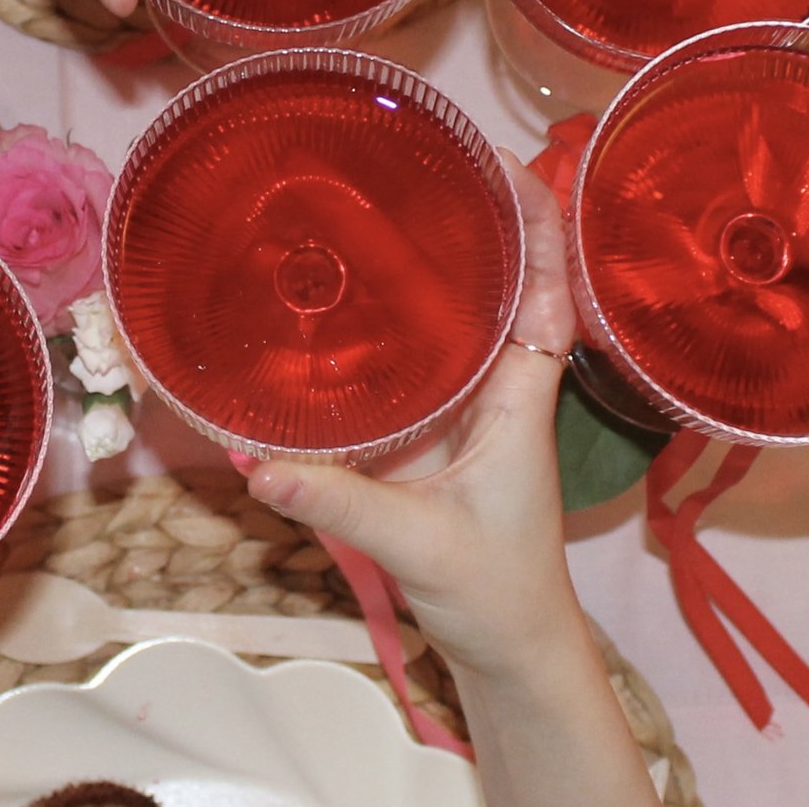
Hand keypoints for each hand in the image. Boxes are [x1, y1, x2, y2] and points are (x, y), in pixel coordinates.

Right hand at [245, 154, 580, 678]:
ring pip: (455, 321)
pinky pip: (411, 364)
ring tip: (385, 200)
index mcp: (521, 401)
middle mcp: (497, 392)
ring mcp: (462, 412)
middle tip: (428, 157)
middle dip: (477, 223)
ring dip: (431, 266)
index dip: (540, 227)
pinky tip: (343, 296)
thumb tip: (261, 465)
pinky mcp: (427, 437)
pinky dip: (385, 325)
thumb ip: (342, 503)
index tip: (511, 165)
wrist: (510, 651)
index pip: (547, 294)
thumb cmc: (495, 595)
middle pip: (501, 288)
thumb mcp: (420, 546)